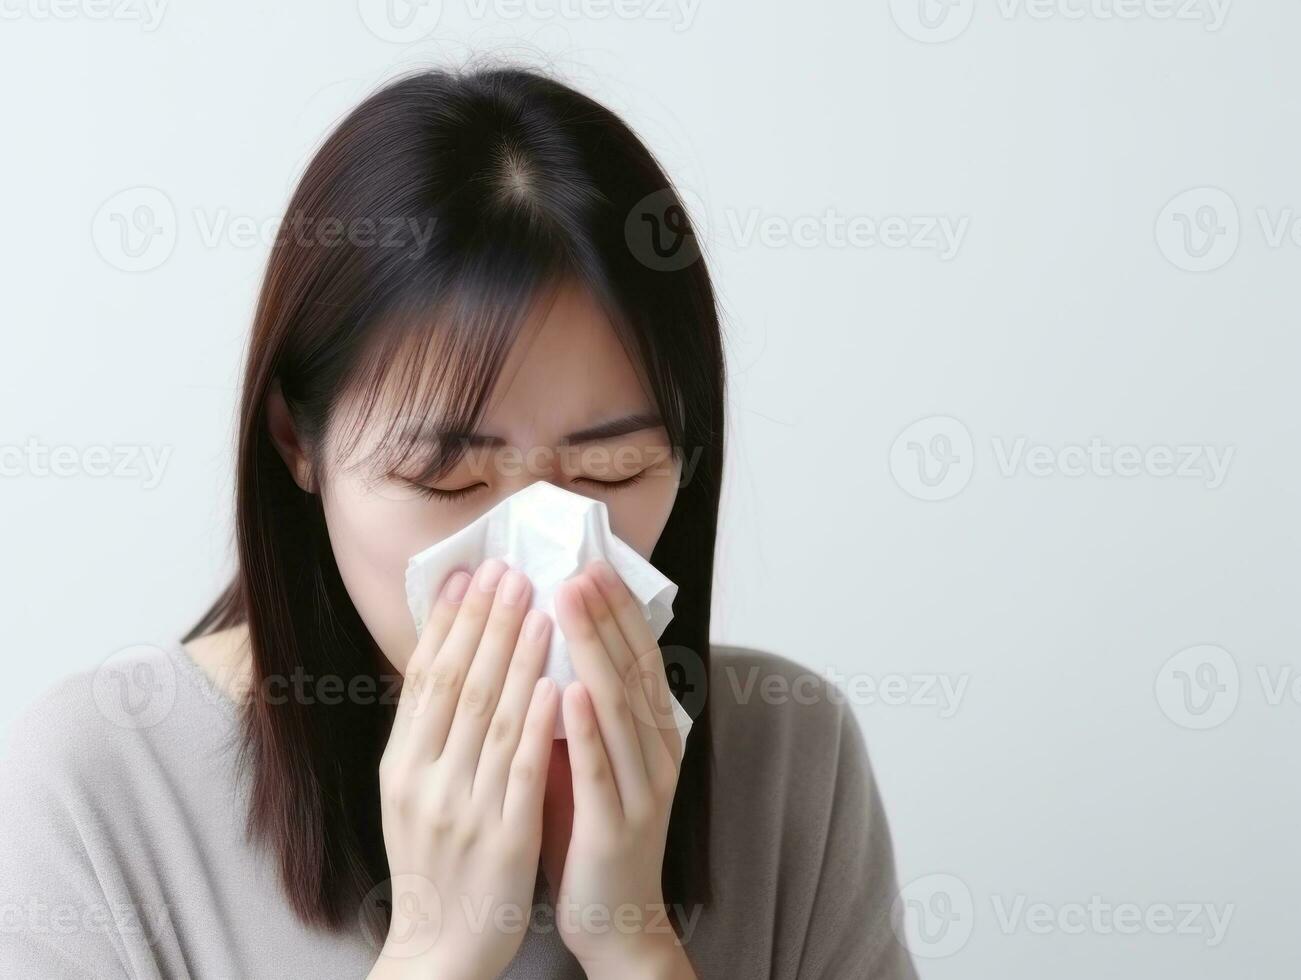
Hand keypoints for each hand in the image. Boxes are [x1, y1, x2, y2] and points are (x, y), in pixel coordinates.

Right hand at [372, 558, 557, 979]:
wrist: (439, 950)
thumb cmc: (433, 862)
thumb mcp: (411, 794)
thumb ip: (426, 734)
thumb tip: (443, 659)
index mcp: (400, 766)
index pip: (424, 678)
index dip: (447, 622)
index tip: (468, 574)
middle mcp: (424, 782)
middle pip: (457, 684)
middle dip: (485, 622)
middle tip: (508, 570)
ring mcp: (464, 810)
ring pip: (492, 717)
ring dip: (516, 655)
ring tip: (536, 604)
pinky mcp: (504, 838)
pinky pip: (523, 770)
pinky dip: (537, 723)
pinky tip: (554, 683)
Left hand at [542, 558, 695, 978]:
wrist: (618, 922)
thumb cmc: (591, 833)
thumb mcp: (589, 759)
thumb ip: (575, 710)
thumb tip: (538, 648)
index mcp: (651, 733)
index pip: (636, 656)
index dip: (615, 609)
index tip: (587, 562)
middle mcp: (656, 752)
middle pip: (631, 668)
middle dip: (603, 614)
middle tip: (577, 565)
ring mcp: (642, 788)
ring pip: (620, 706)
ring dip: (593, 649)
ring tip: (569, 602)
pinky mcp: (618, 825)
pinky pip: (603, 768)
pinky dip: (587, 727)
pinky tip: (568, 690)